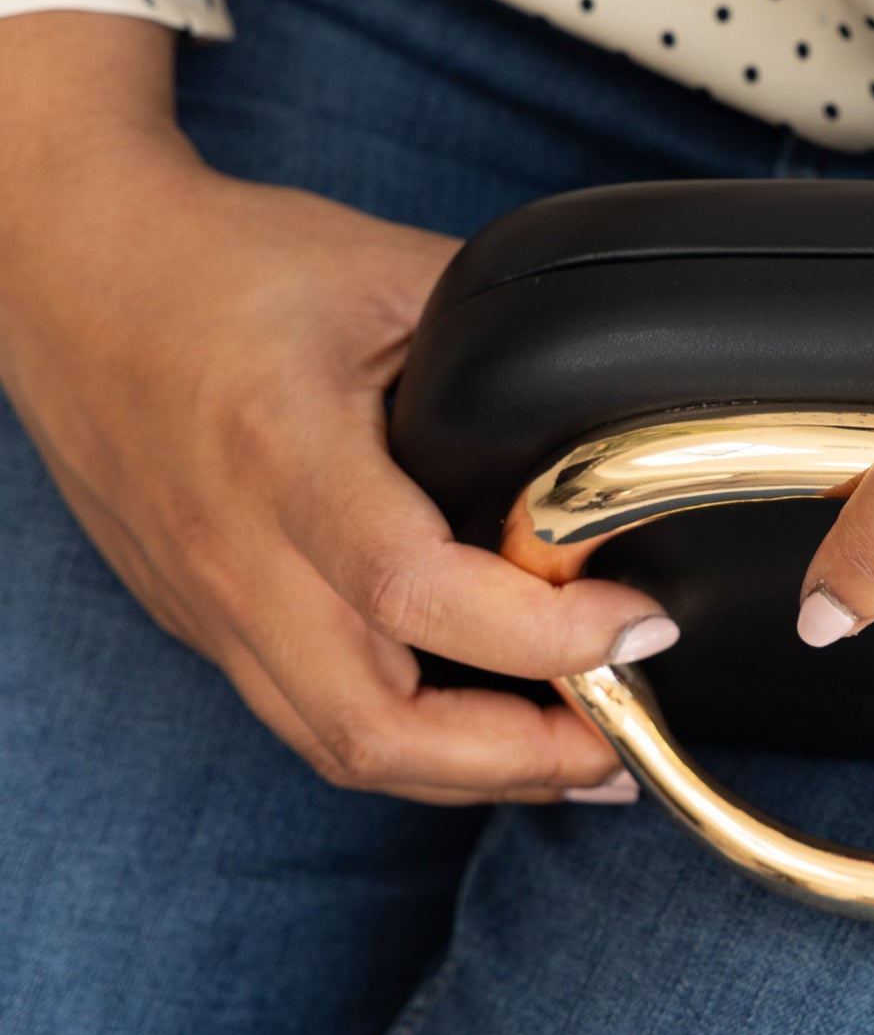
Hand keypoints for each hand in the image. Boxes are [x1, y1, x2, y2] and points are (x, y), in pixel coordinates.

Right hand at [0, 19, 668, 804]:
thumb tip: (602, 400)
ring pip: (337, 746)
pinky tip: (481, 728)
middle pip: (375, 726)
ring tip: (579, 753)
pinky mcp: (204, 619)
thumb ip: (499, 335)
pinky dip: (407, 743)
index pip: (417, 590)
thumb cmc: (222, 262)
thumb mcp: (383, 267)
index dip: (544, 633)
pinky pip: (307, 718)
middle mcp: (239, 553)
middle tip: (626, 733)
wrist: (71, 279)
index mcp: (286, 453)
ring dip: (468, 772)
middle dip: (518, 759)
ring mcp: (211, 602)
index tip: (641, 620)